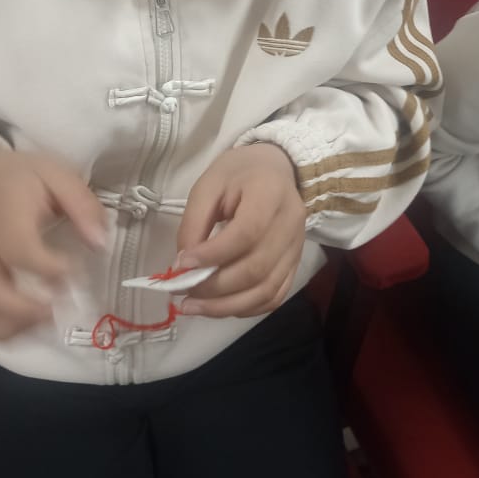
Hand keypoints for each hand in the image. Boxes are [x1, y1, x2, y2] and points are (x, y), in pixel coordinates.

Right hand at [0, 149, 109, 339]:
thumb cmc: (23, 179)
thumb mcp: (58, 175)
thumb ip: (82, 206)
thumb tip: (99, 243)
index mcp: (6, 212)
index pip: (18, 248)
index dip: (47, 268)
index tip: (73, 270)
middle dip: (22, 309)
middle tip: (56, 308)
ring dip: (8, 325)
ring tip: (43, 322)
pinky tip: (22, 327)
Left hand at [175, 143, 306, 317]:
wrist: (276, 169)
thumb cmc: (239, 173)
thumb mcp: (208, 185)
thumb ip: (194, 223)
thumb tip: (183, 265)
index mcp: (270, 194)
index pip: (246, 233)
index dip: (213, 255)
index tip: (181, 264)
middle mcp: (291, 224)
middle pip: (256, 269)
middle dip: (214, 288)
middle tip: (182, 292)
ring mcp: (296, 248)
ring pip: (266, 291)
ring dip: (226, 306)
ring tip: (193, 307)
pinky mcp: (295, 263)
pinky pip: (274, 296)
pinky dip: (246, 308)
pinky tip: (220, 306)